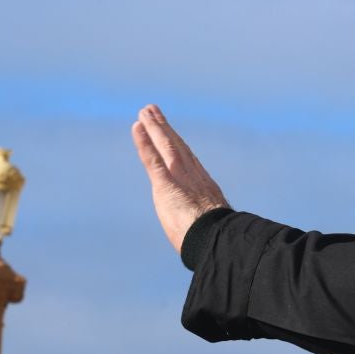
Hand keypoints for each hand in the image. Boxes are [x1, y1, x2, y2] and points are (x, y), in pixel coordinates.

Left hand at [132, 104, 229, 252]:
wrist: (216, 241)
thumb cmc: (216, 242)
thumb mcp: (212, 230)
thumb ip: (207, 225)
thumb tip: (208, 238)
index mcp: (205, 189)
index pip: (190, 162)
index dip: (180, 146)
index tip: (172, 134)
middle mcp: (194, 178)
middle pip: (178, 148)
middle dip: (165, 129)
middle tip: (154, 112)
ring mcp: (181, 179)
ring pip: (166, 147)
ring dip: (155, 128)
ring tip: (145, 112)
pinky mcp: (166, 184)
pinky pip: (153, 159)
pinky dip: (145, 142)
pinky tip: (138, 127)